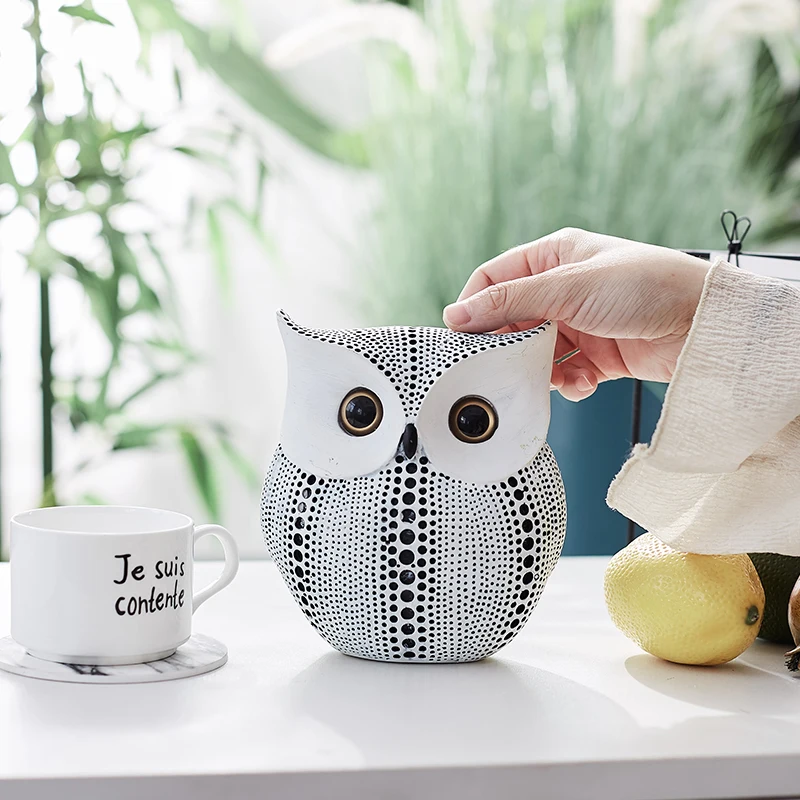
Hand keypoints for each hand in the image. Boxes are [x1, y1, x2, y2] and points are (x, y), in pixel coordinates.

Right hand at [443, 228, 709, 400]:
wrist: (706, 324)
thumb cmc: (647, 286)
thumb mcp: (569, 286)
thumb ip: (510, 301)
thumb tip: (456, 313)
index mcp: (555, 257)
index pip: (495, 279)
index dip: (474, 307)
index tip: (460, 337)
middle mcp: (564, 289)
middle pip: (513, 320)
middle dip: (508, 345)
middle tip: (501, 366)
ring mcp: (580, 323)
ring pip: (536, 352)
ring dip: (539, 370)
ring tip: (551, 376)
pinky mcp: (598, 355)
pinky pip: (565, 373)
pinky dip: (567, 383)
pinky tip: (581, 384)